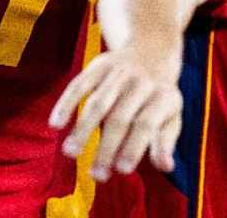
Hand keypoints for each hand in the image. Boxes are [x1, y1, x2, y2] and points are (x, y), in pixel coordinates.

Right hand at [48, 46, 182, 181]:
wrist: (152, 50)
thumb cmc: (159, 97)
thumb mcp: (171, 117)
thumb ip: (165, 142)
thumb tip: (166, 167)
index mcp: (163, 97)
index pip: (147, 125)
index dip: (134, 147)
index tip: (122, 171)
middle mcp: (141, 82)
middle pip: (120, 118)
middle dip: (106, 148)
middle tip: (96, 175)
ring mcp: (119, 72)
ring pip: (97, 103)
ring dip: (82, 129)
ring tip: (70, 153)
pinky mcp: (98, 65)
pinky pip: (79, 84)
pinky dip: (66, 103)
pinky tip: (55, 125)